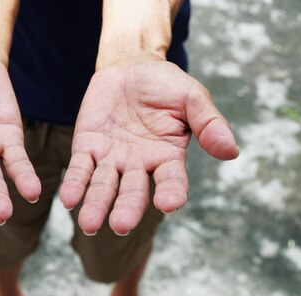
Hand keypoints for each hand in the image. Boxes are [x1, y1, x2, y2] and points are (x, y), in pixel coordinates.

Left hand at [59, 56, 238, 235]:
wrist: (131, 65)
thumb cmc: (166, 85)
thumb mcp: (193, 98)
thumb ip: (210, 123)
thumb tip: (232, 151)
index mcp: (168, 158)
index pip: (171, 181)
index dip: (171, 193)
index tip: (169, 204)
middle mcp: (139, 165)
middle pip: (133, 192)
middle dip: (126, 209)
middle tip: (119, 226)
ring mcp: (112, 159)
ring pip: (104, 186)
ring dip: (95, 205)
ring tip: (88, 224)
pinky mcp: (88, 147)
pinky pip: (80, 168)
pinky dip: (75, 184)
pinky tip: (68, 199)